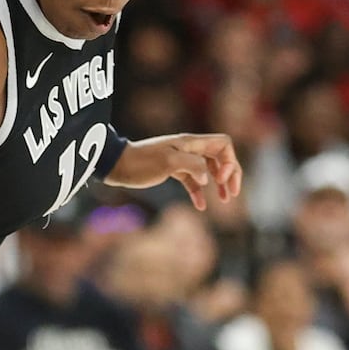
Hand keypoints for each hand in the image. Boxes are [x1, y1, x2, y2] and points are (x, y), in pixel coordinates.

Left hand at [107, 133, 241, 210]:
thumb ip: (192, 166)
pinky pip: (192, 180)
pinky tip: (201, 206)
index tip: (220, 179)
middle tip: (233, 193)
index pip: (223, 144)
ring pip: (208, 170)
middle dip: (230, 174)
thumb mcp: (168, 162)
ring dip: (219, 184)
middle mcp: (188, 149)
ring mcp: (180, 159)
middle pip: (220, 157)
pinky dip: (198, 192)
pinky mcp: (171, 170)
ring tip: (224, 200)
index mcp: (190, 143)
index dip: (229, 161)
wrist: (115, 165)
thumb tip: (207, 178)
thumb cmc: (140, 162)